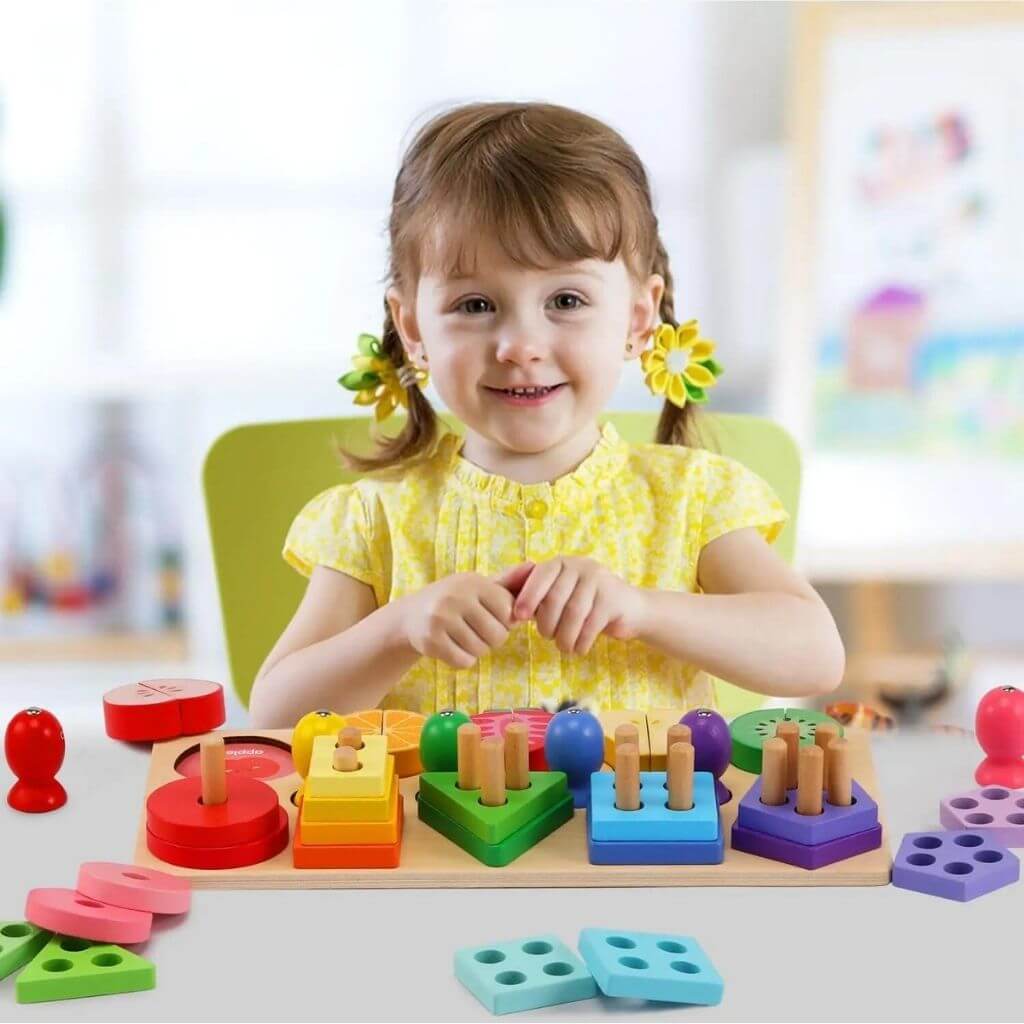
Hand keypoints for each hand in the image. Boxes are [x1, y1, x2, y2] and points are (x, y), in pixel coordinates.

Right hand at [400, 563, 533, 669]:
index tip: (492, 617)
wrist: (410, 617)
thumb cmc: (454, 601)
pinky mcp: (431, 641)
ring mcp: (441, 619)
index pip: (508, 610)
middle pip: (497, 634)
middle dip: (493, 638)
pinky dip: (462, 659)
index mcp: (472, 582)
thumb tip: (533, 566)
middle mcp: (456, 597)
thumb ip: (507, 581)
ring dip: (477, 649)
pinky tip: (452, 646)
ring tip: (464, 637)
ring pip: (481, 650)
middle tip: (478, 631)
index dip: (505, 620)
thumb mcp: (478, 587)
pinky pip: (464, 661)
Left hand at [511, 557, 648, 654]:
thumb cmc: (585, 605)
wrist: (629, 610)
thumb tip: (505, 601)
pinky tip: (579, 648)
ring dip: (564, 637)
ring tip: (564, 647)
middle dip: (547, 623)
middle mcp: (581, 566)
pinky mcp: (613, 599)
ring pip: (573, 614)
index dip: (527, 596)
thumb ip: (533, 595)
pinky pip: (590, 625)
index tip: (518, 617)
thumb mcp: (559, 595)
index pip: (540, 575)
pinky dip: (581, 642)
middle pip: (555, 598)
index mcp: (563, 563)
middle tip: (548, 637)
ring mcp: (599, 581)